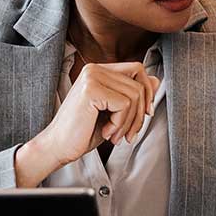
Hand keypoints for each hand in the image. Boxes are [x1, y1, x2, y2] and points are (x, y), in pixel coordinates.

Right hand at [15, 62, 160, 185]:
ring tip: (115, 136)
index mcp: (98, 70)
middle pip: (139, 83)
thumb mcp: (115, 113)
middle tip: (128, 134)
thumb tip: (157, 80)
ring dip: (129, 122)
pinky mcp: (91, 89)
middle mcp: (94, 68)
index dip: (147, 92)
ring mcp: (92, 77)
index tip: (144, 115)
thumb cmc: (84, 132)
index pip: (137, 69)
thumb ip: (133, 95)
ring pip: (135, 95)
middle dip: (140, 113)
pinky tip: (106, 133)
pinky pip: (125, 104)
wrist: (58, 147)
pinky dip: (120, 123)